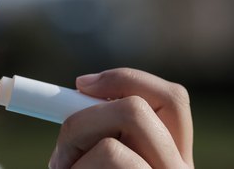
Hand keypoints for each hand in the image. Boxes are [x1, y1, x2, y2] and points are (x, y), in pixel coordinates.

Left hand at [49, 68, 193, 168]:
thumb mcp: (97, 151)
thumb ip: (107, 123)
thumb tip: (85, 85)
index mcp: (172, 152)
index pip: (171, 98)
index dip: (125, 80)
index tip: (82, 83)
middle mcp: (177, 166)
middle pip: (138, 107)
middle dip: (88, 115)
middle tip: (63, 141)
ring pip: (119, 131)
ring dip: (75, 142)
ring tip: (66, 168)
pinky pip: (111, 154)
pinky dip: (76, 165)